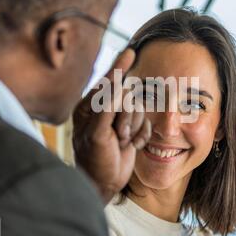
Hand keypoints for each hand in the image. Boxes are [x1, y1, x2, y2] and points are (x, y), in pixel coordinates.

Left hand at [72, 49, 151, 203]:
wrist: (105, 184)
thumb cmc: (95, 160)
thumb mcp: (97, 134)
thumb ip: (107, 107)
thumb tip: (117, 83)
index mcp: (90, 107)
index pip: (107, 82)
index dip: (120, 67)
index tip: (131, 52)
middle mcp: (105, 110)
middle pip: (128, 97)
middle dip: (126, 117)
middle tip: (117, 135)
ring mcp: (120, 120)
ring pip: (139, 110)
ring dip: (133, 129)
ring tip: (121, 142)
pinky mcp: (132, 129)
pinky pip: (146, 123)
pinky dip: (140, 137)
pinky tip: (130, 147)